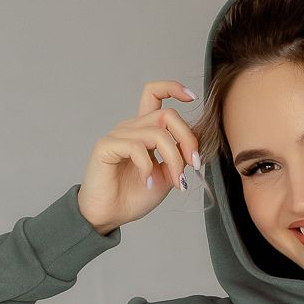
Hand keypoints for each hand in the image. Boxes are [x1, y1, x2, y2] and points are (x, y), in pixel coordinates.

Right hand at [77, 80, 201, 233]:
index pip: (154, 94)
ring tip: (176, 182)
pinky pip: (137, 148)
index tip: (192, 98)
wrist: (109, 215)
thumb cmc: (133, 196)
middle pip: (167, 115)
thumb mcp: (166, 176)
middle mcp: (131, 128)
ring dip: (174, 160)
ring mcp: (118, 135)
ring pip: (158, 134)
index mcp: (144, 130)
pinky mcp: (107, 146)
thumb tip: (196, 146)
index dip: (173, 88)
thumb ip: (179, 158)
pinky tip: (149, 183)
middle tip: (194, 165)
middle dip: (188, 139)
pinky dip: (148, 168)